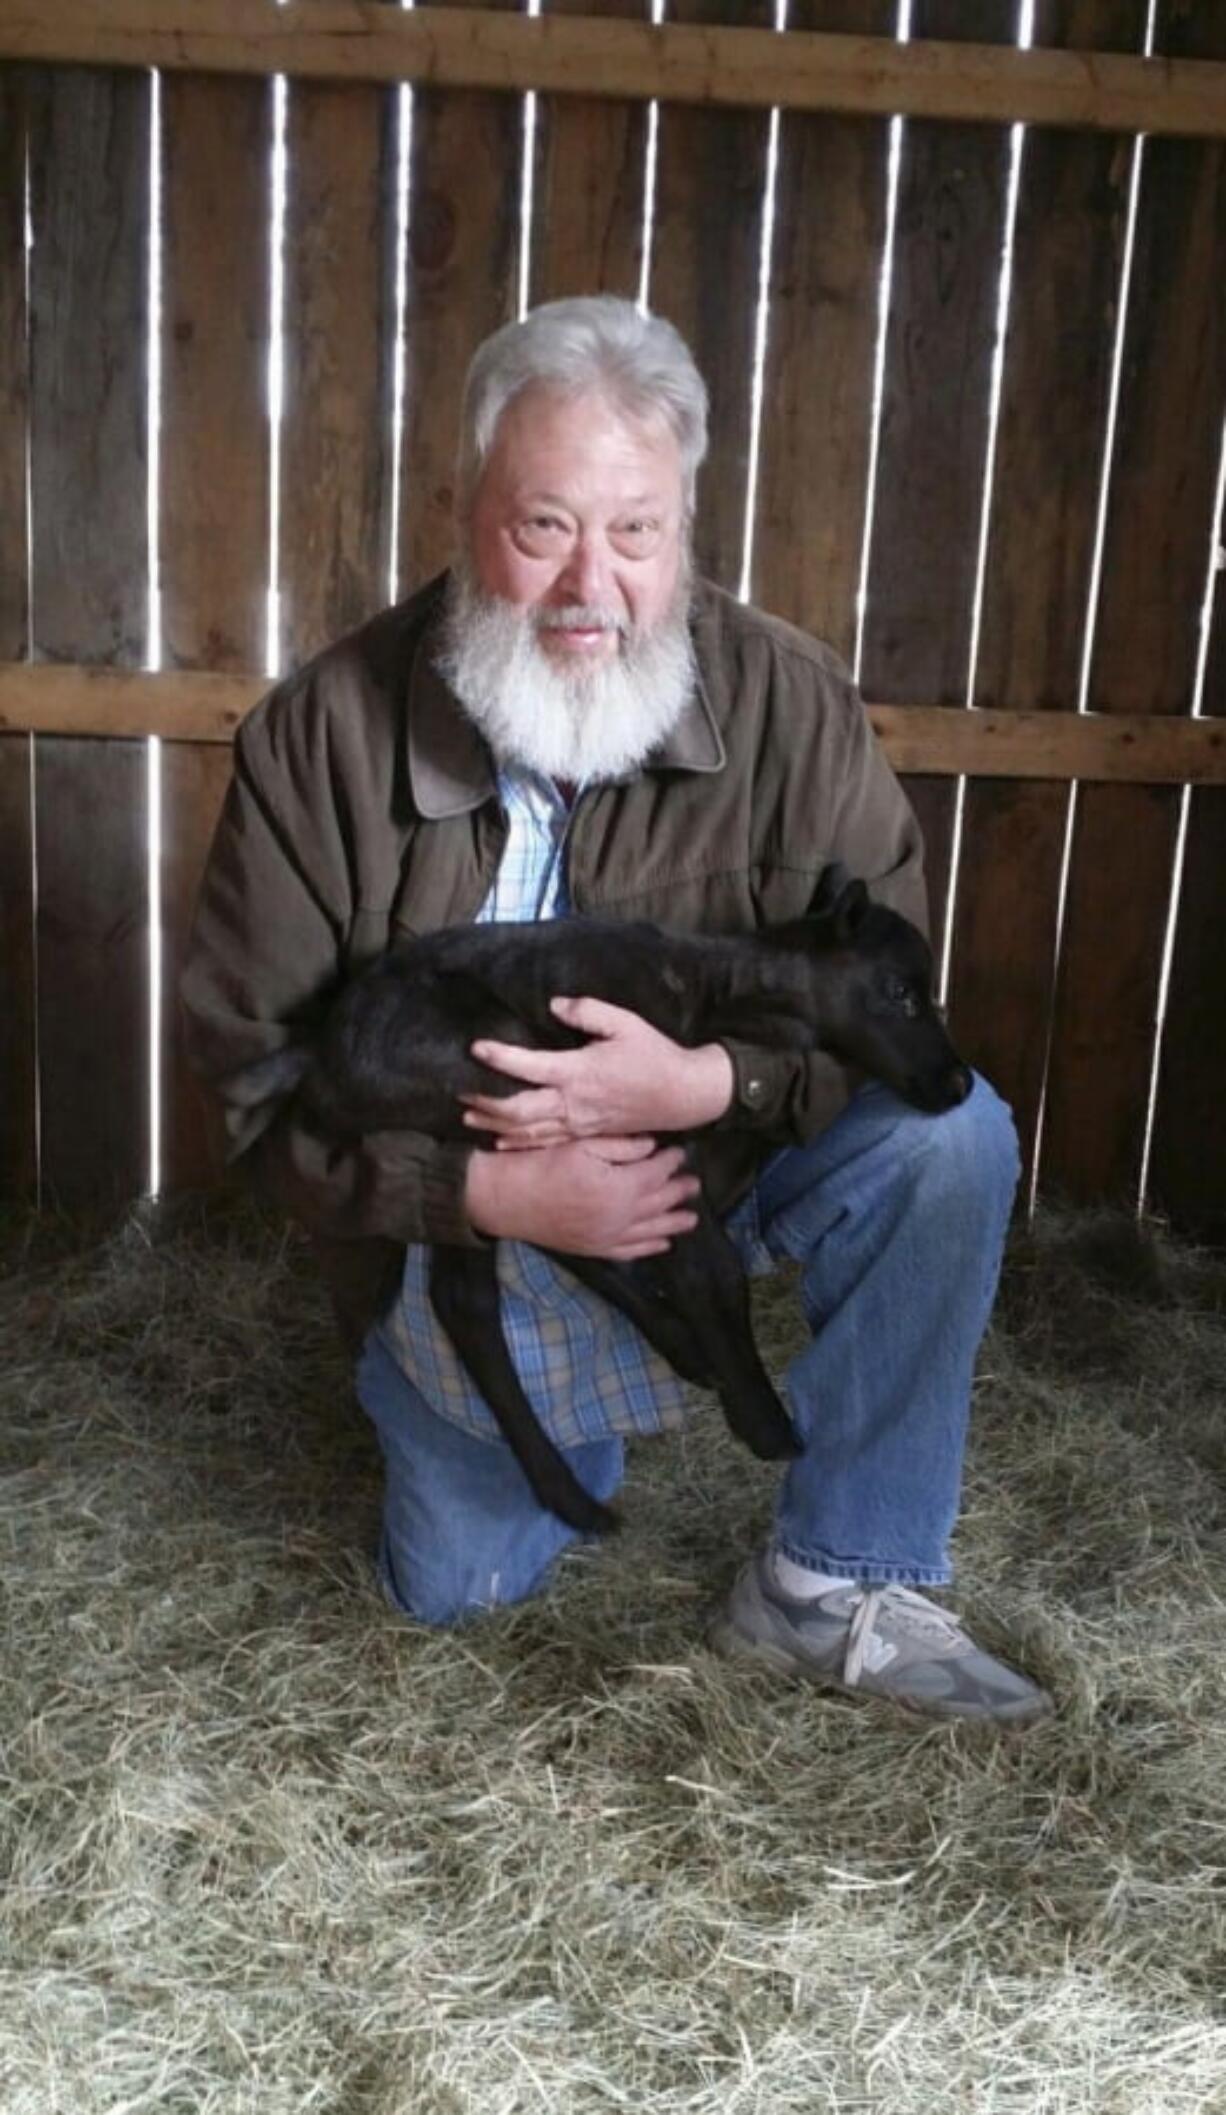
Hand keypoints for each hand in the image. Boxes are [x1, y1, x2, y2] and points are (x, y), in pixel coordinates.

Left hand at [461, 997, 734, 1147]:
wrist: (683, 1094)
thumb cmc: (653, 1055)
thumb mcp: (625, 1024)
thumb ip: (588, 1012)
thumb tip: (555, 1005)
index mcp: (579, 1072)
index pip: (530, 1066)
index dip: (500, 1058)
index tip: (477, 1048)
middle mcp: (573, 1102)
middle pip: (518, 1110)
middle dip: (486, 1102)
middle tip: (460, 1093)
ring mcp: (578, 1123)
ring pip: (527, 1131)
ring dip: (495, 1125)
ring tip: (468, 1118)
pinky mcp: (585, 1133)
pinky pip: (546, 1142)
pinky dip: (519, 1143)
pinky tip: (500, 1142)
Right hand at [464, 1135, 701, 1260]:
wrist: (506, 1199)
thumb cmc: (541, 1163)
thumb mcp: (581, 1144)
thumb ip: (621, 1146)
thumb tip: (652, 1146)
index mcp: (619, 1187)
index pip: (656, 1173)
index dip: (671, 1161)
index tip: (680, 1152)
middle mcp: (619, 1217)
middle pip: (659, 1203)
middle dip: (678, 1192)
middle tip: (694, 1184)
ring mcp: (607, 1237)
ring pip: (650, 1231)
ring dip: (673, 1223)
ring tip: (691, 1218)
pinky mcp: (593, 1249)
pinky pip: (629, 1251)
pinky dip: (648, 1248)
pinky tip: (662, 1244)